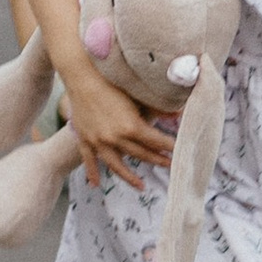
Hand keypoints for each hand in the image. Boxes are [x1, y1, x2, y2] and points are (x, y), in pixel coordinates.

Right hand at [65, 58, 175, 191]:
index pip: (155, 141)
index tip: (179, 152)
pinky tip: (96, 184)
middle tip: (169, 166)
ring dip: (129, 177)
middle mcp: (115, 138)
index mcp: (131, 126)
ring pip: (116, 165)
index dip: (168, 147)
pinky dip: (92, 172)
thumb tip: (178, 114)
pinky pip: (89, 160)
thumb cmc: (111, 81)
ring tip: (141, 186)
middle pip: (140, 154)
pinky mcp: (84, 139)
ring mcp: (98, 141)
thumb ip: (158, 108)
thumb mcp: (136, 94)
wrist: (82, 76)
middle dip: (156, 160)